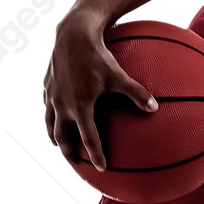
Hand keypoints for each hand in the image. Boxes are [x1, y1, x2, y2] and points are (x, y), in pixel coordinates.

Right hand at [43, 9, 156, 171]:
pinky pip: (47, 107)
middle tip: (76, 165)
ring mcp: (52, 96)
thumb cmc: (98, 55)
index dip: (94, 155)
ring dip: (56, 138)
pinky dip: (51, 117)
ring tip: (61, 146)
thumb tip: (155, 108)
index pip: (88, 138)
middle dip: (69, 153)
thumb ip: (137, 93)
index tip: (101, 169)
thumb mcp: (119, 75)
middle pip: (63, 138)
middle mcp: (62, 105)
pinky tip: (56, 116)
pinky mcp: (47, 85)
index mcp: (80, 107)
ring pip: (50, 124)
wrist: (72, 34)